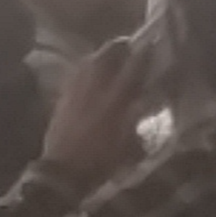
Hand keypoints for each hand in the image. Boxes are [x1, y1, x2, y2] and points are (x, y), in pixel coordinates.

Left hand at [42, 32, 159, 187]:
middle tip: (130, 49)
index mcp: (117, 98)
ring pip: (91, 60)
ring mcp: (76, 88)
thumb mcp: (130, 146)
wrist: (63, 172)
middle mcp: (96, 86)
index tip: (152, 45)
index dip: (144, 53)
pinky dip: (87, 69)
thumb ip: (138, 122)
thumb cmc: (102, 162)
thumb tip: (144, 104)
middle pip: (108, 53)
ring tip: (111, 60)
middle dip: (121, 47)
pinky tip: (92, 77)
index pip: (134, 65)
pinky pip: (78, 73)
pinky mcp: (63, 95)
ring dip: (103, 56)